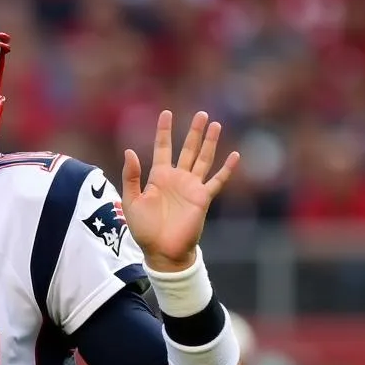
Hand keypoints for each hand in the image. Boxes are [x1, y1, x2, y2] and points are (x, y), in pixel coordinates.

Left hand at [121, 110, 239, 271]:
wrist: (162, 251)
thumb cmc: (144, 230)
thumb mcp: (131, 201)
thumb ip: (131, 177)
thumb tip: (130, 151)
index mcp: (158, 177)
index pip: (162, 148)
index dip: (164, 131)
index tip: (166, 113)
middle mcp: (177, 178)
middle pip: (187, 149)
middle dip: (193, 132)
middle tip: (201, 114)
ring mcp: (191, 187)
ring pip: (203, 159)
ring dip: (209, 143)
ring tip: (215, 125)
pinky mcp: (203, 198)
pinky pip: (217, 181)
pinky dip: (226, 169)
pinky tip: (234, 155)